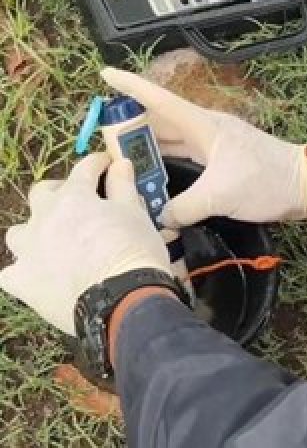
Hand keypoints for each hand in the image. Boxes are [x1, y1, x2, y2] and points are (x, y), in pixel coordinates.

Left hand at [0, 154, 168, 334]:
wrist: (120, 299)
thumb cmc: (133, 252)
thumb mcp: (136, 214)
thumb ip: (123, 186)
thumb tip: (120, 164)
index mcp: (74, 198)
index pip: (84, 169)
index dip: (98, 164)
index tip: (107, 165)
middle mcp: (44, 219)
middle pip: (42, 193)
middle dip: (59, 192)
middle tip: (80, 202)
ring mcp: (28, 251)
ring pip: (18, 233)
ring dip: (34, 233)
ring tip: (55, 241)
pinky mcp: (21, 282)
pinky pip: (13, 273)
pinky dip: (25, 272)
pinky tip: (42, 276)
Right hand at [101, 68, 306, 226]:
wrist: (306, 184)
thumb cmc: (267, 181)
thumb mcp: (221, 195)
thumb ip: (183, 207)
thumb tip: (160, 218)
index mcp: (204, 126)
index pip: (160, 101)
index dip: (132, 87)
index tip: (105, 74)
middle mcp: (206, 130)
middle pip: (160, 121)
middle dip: (130, 125)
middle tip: (99, 138)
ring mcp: (215, 145)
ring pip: (171, 140)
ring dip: (147, 146)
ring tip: (118, 158)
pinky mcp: (222, 162)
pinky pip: (184, 156)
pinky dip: (166, 162)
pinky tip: (153, 176)